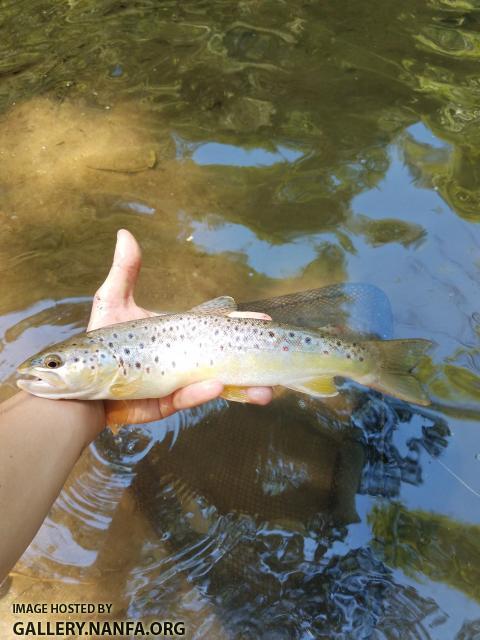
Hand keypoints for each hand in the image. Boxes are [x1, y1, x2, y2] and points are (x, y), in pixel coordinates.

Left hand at [88, 229, 272, 427]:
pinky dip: (202, 394)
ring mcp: (178, 382)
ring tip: (265, 392)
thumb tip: (125, 233)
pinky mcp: (165, 402)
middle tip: (276, 358)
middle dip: (252, 361)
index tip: (262, 319)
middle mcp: (184, 359)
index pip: (215, 328)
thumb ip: (126, 272)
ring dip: (243, 388)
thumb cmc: (100, 342)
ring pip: (217, 385)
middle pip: (225, 359)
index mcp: (179, 336)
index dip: (238, 324)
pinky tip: (216, 386)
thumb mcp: (113, 302)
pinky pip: (188, 399)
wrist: (82, 382)